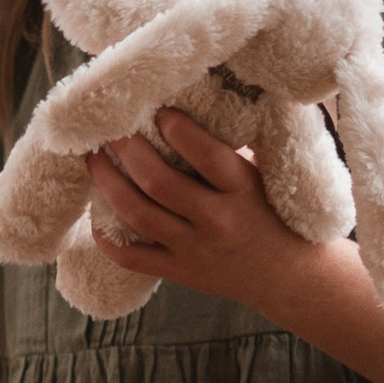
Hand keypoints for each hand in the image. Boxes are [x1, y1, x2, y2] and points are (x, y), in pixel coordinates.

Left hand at [84, 114, 305, 311]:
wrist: (289, 277)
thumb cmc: (275, 216)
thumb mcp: (262, 178)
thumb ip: (231, 150)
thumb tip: (194, 104)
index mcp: (243, 190)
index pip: (207, 155)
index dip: (178, 130)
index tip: (159, 111)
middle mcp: (217, 220)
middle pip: (160, 183)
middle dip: (128, 151)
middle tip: (111, 130)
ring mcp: (195, 249)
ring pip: (138, 215)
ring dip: (108, 184)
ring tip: (94, 160)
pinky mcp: (180, 272)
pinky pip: (132, 258)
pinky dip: (107, 238)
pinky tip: (96, 216)